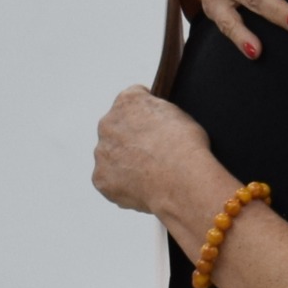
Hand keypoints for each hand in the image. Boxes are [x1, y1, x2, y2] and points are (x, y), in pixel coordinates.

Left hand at [95, 85, 233, 232]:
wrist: (182, 181)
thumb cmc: (186, 148)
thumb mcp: (180, 114)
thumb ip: (158, 112)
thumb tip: (155, 120)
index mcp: (128, 101)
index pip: (131, 101)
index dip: (145, 114)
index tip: (153, 125)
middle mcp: (108, 123)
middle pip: (116, 129)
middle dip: (130, 138)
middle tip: (152, 153)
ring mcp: (102, 152)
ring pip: (111, 155)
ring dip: (124, 161)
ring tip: (149, 173)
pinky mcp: (101, 178)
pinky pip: (110, 180)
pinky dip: (122, 184)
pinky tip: (142, 186)